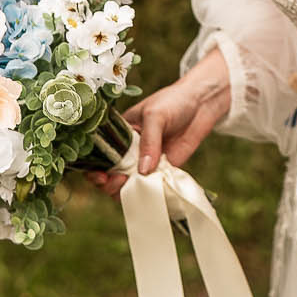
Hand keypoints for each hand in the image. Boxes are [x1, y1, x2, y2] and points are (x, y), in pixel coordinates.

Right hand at [85, 53, 231, 199]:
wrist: (202, 104)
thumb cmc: (174, 102)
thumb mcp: (156, 116)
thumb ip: (149, 142)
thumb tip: (142, 171)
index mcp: (118, 133)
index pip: (99, 152)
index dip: (94, 166)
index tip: (100, 174)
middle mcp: (128, 150)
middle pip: (110, 173)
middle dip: (108, 183)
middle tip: (118, 182)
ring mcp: (145, 162)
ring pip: (129, 184)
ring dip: (127, 191)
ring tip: (134, 188)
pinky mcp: (163, 170)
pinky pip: (152, 187)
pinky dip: (150, 194)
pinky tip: (152, 194)